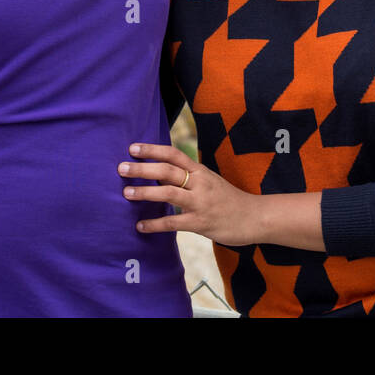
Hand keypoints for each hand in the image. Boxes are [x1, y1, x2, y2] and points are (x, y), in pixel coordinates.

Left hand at [119, 143, 258, 245]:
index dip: (152, 150)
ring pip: (168, 193)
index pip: (173, 154)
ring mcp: (200, 203)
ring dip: (145, 192)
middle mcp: (200, 183)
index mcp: (200, 170)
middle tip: (121, 168)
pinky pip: (173, 223)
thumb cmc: (227, 199)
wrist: (254, 217)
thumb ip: (185, 177)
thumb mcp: (208, 182)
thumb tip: (156, 173)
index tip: (132, 148)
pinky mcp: (201, 223)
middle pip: (167, 170)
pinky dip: (154, 224)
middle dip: (142, 169)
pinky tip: (140, 226)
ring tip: (126, 193)